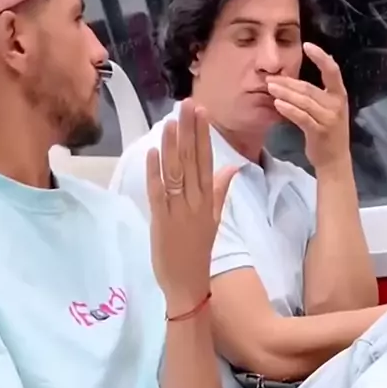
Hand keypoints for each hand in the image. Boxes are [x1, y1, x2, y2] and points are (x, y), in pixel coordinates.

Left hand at [146, 99, 236, 313]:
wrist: (189, 283)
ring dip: (172, 146)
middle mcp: (195, 201)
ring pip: (176, 173)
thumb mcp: (214, 219)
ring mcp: (178, 210)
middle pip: (192, 161)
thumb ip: (220, 191)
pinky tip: (153, 152)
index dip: (203, 135)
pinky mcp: (161, 220)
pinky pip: (158, 193)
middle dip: (189, 131)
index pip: (206, 161)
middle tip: (187, 104)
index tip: (201, 111)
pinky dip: (155, 172)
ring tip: (170, 121)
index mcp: (207, 200)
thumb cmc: (198, 251)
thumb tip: (233, 167)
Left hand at [266, 43, 349, 173]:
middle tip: (270, 77)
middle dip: (288, 82)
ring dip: (285, 93)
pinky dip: (289, 109)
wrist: (334, 160)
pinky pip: (302, 117)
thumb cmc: (327, 134)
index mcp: (339, 96)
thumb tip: (290, 82)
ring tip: (269, 87)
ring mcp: (329, 118)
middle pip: (309, 88)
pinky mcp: (319, 131)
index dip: (321, 57)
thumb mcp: (326, 111)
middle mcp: (336, 105)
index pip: (332, 71)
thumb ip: (314, 96)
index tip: (307, 45)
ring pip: (304, 101)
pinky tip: (277, 103)